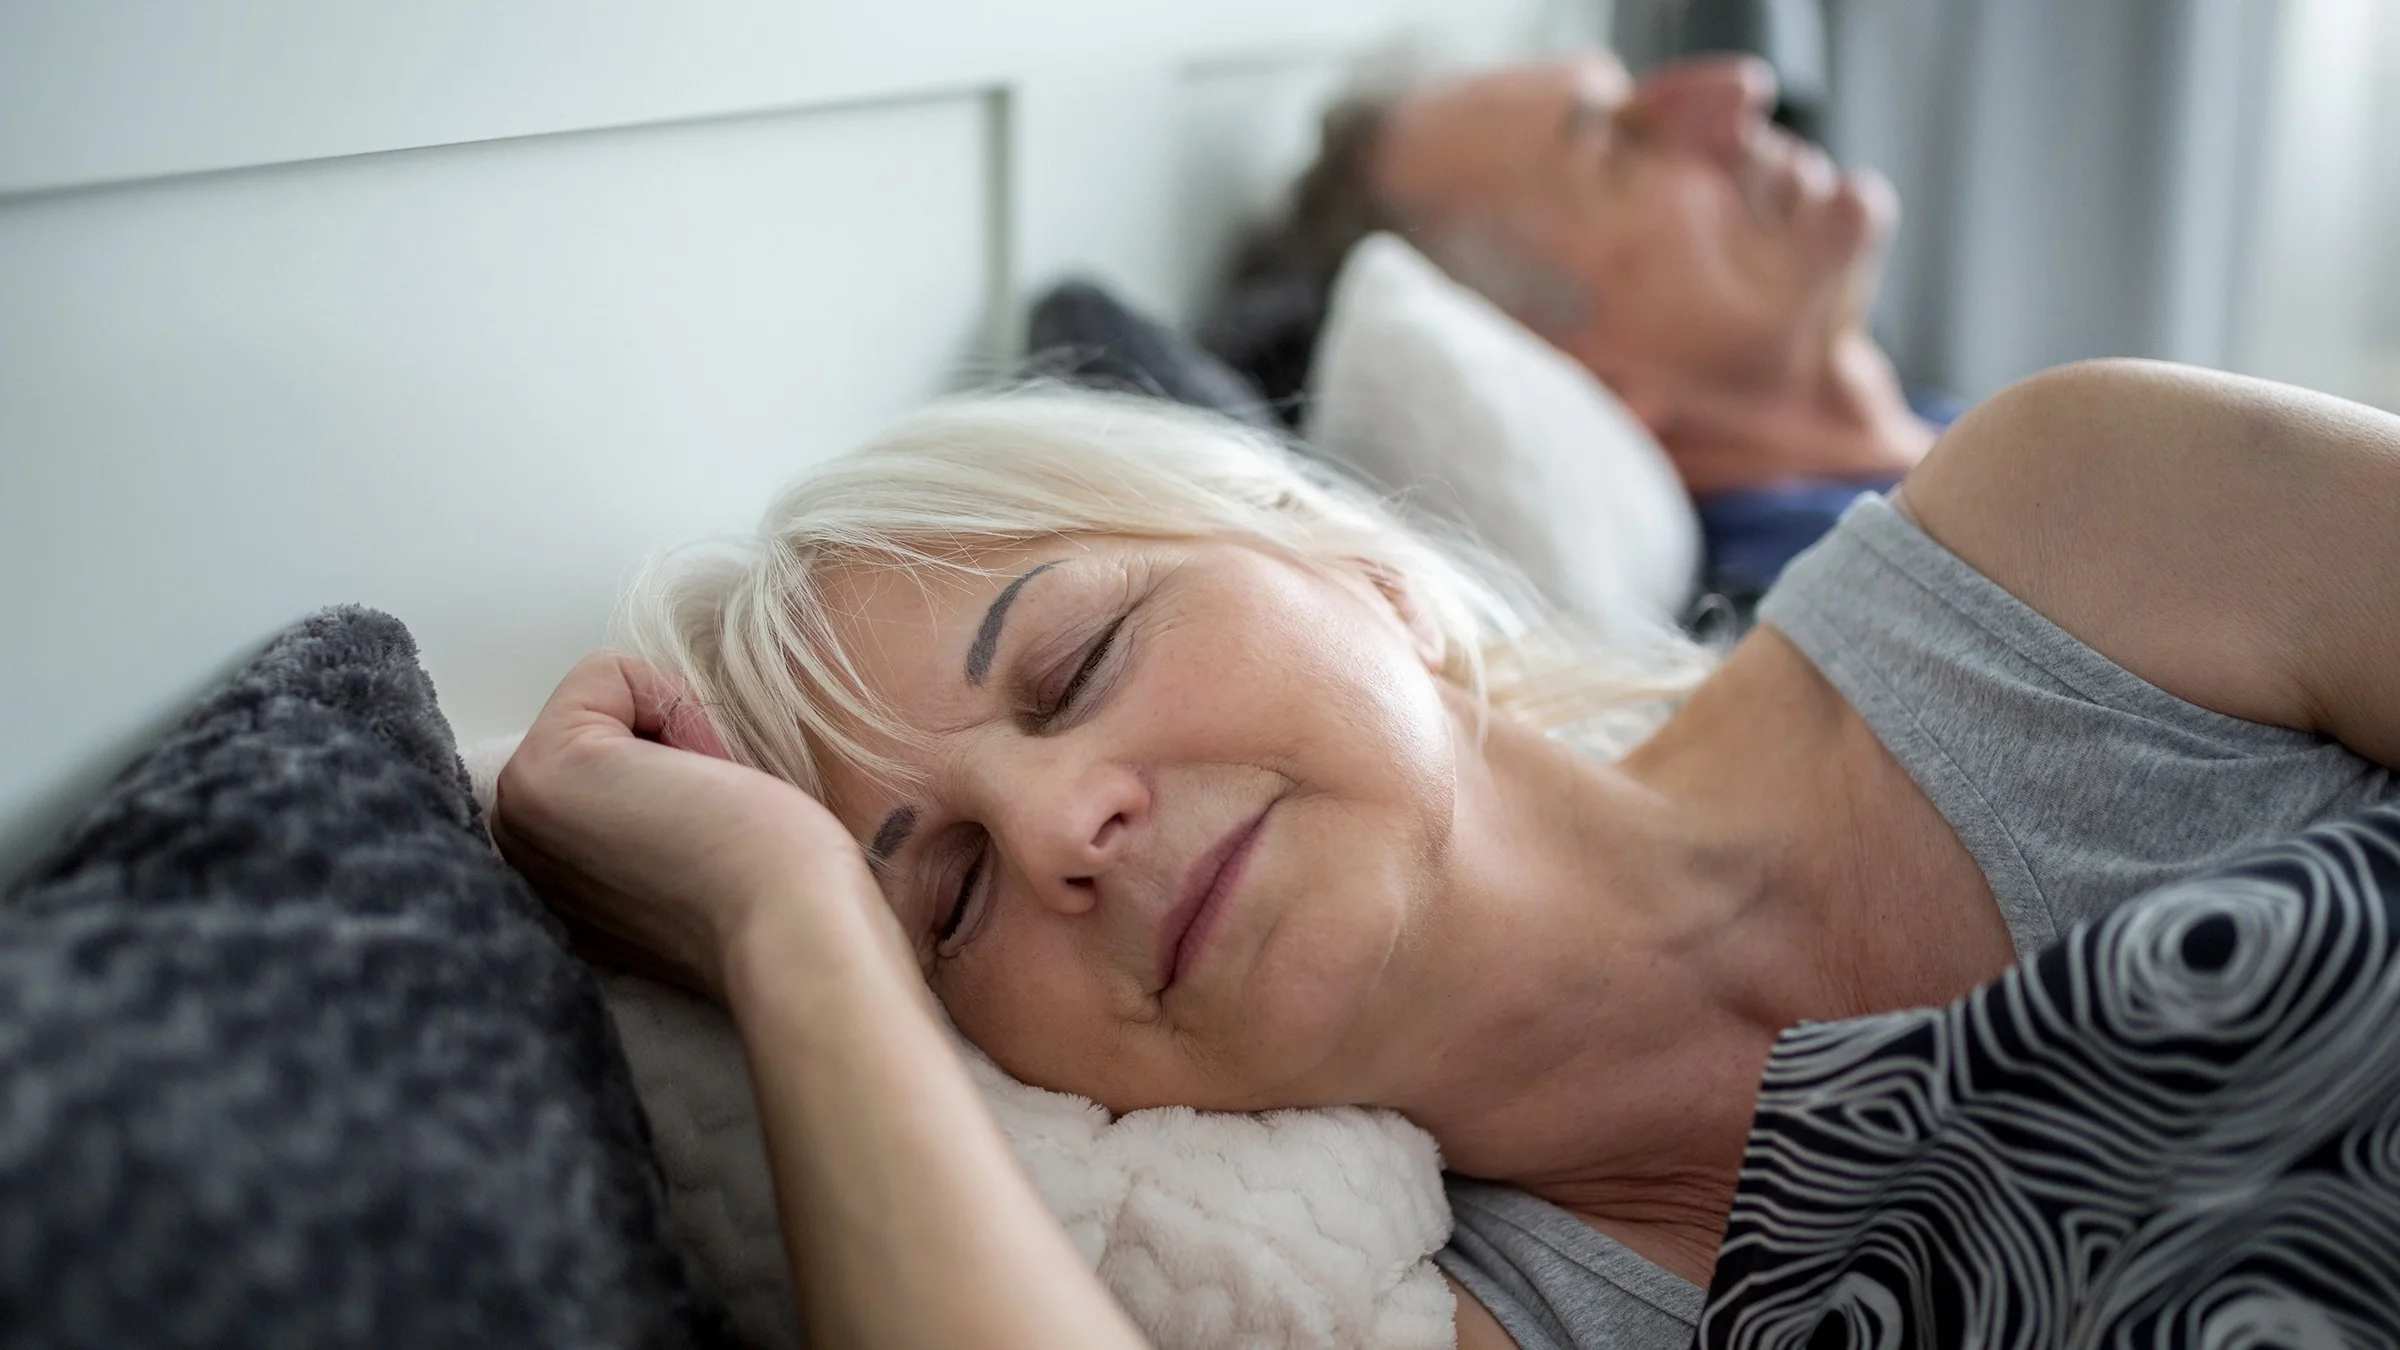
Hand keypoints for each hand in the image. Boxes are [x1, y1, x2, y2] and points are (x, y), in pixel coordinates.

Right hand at [490, 652, 885, 996]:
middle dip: (668, 744)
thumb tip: (663, 758)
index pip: (606, 758)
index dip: (677, 769)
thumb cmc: (778, 891)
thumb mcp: (684, 850)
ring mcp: (517, 815)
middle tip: (711, 817)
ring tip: (707, 807)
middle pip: (598, 722)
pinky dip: (672, 702)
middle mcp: (518, 851)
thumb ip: (644, 816)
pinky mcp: (540, 774)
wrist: (795, 929)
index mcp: (551, 879)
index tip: (709, 833)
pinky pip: (606, 672)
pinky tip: (702, 779)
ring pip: (604, 700)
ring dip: (674, 732)